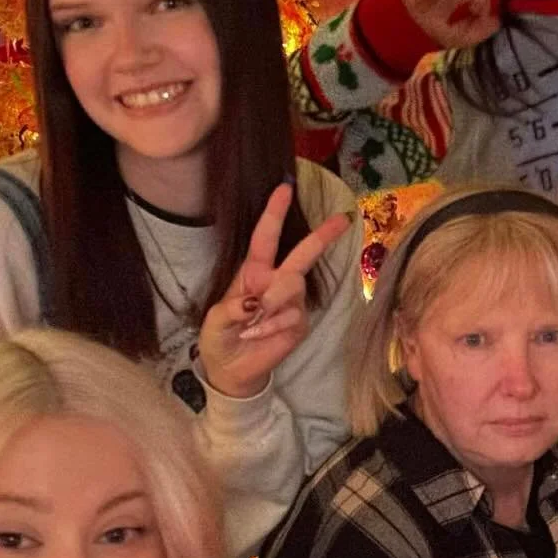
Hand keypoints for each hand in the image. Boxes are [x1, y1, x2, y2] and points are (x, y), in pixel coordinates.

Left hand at [197, 182, 350, 399]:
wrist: (232, 369)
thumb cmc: (220, 338)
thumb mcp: (214, 321)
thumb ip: (232, 308)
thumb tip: (256, 300)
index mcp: (253, 272)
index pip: (266, 237)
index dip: (274, 212)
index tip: (284, 188)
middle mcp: (276, 282)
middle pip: (302, 254)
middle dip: (322, 235)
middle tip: (343, 218)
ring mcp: (292, 303)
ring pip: (292, 286)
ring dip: (271, 303)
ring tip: (252, 324)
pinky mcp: (300, 324)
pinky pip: (292, 315)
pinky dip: (272, 326)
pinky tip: (259, 335)